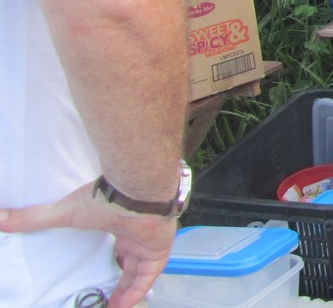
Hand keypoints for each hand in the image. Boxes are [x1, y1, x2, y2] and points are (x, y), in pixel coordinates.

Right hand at [0, 181, 176, 307]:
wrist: (134, 194)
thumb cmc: (103, 200)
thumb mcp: (65, 212)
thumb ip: (34, 218)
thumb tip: (0, 217)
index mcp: (117, 223)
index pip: (115, 244)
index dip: (108, 258)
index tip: (96, 272)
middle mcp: (135, 233)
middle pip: (128, 260)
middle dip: (118, 279)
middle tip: (104, 295)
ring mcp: (148, 242)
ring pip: (139, 271)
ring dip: (126, 289)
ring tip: (111, 306)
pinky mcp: (158, 251)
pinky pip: (148, 277)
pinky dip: (136, 291)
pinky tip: (122, 305)